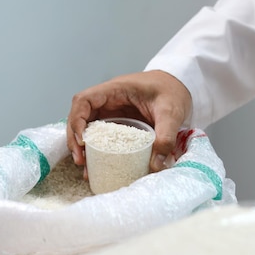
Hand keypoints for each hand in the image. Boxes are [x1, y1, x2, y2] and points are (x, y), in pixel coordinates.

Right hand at [67, 70, 191, 175]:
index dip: (77, 119)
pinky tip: (96, 167)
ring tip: (85, 168)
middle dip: (75, 139)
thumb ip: (165, 136)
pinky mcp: (117, 124)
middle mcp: (107, 101)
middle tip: (80, 160)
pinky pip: (101, 137)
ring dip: (82, 147)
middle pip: (79, 117)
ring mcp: (111, 112)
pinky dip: (96, 151)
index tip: (83, 140)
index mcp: (115, 90)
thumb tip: (155, 165)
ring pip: (87, 128)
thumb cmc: (172, 91)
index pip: (84, 100)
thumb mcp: (171, 112)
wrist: (179, 86)